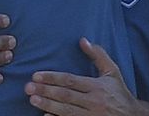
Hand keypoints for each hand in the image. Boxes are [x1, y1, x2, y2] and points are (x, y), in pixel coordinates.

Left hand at [24, 37, 138, 115]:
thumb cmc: (120, 93)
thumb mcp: (112, 72)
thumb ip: (98, 55)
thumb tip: (83, 40)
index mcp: (97, 87)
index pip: (71, 80)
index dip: (52, 77)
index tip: (36, 75)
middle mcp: (93, 102)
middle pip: (66, 96)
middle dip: (46, 91)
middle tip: (28, 88)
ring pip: (66, 111)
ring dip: (47, 106)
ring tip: (32, 100)